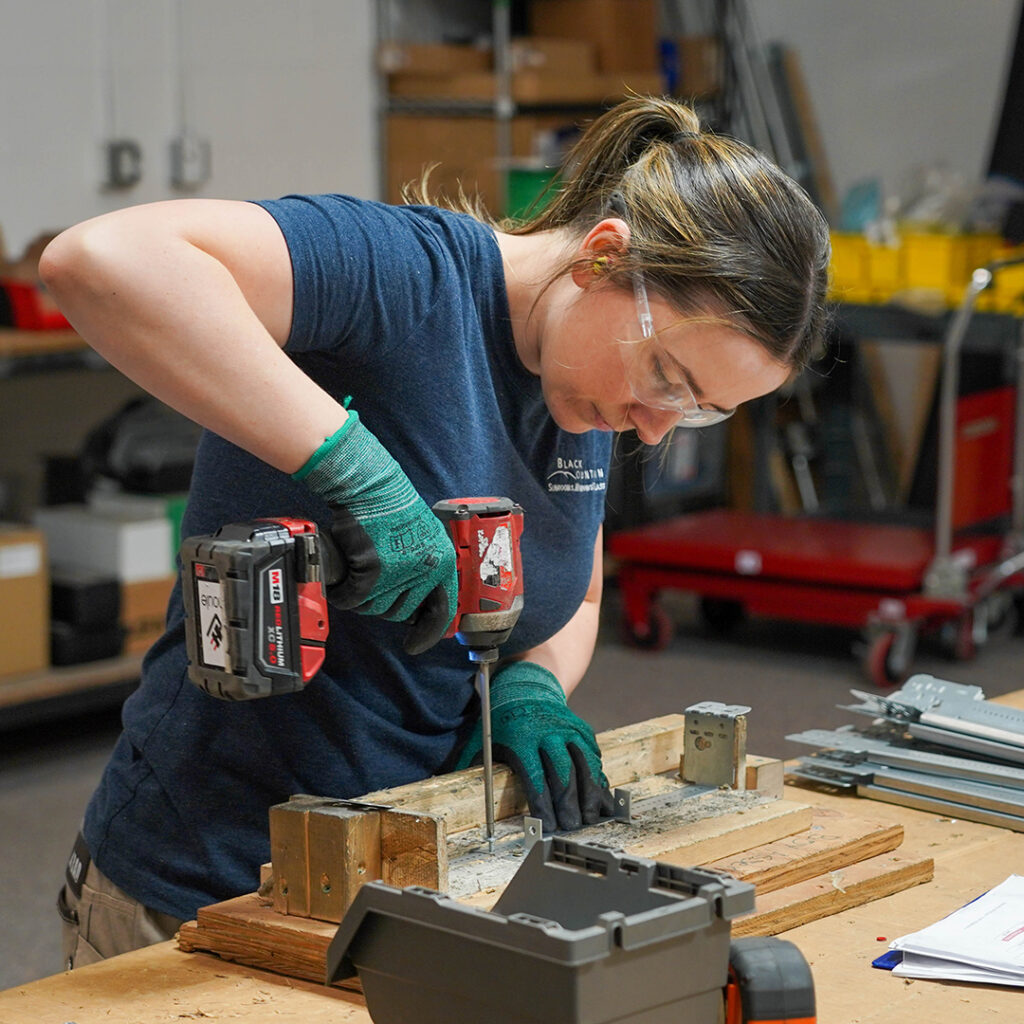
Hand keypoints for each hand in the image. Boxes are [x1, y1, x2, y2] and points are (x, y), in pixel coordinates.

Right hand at [295, 410, 456, 653]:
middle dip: (384, 606)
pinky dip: (345, 595)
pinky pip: (355, 599)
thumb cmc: (392, 506)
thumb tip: (417, 605)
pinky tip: (343, 584)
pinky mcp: (372, 569)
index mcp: (442, 561)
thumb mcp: (423, 536)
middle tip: (372, 589)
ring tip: (358, 577)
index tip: (417, 644)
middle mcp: (425, 569)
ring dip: (363, 599)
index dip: (429, 632)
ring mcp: (399, 571)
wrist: (370, 485)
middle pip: (401, 612)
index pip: (442, 611)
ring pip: (376, 608)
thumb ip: (425, 567)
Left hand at [455, 661, 613, 831]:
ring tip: (592, 816)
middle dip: (569, 803)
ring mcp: (567, 728)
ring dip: (589, 792)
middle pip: (562, 772)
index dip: (542, 803)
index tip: (547, 825)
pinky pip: (592, 752)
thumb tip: (455, 792)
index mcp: (521, 738)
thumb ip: (472, 764)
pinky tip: (601, 795)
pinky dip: (598, 774)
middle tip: (573, 826)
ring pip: (584, 762)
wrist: (526, 686)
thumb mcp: (484, 738)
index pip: (534, 775)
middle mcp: (547, 732)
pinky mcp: (580, 727)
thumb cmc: (501, 721)